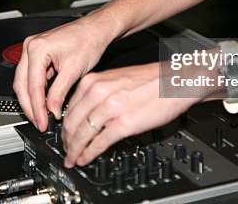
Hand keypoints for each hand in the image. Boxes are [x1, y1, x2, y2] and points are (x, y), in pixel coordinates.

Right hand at [13, 13, 117, 131]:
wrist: (96, 28)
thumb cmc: (89, 40)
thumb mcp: (74, 70)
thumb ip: (59, 93)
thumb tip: (52, 111)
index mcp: (37, 49)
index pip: (33, 86)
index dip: (37, 108)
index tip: (43, 122)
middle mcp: (30, 47)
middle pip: (22, 85)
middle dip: (30, 107)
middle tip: (39, 123)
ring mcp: (32, 50)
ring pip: (24, 82)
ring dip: (31, 100)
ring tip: (41, 117)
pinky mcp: (37, 54)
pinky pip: (31, 76)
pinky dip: (36, 91)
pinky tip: (43, 103)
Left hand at [61, 63, 197, 166]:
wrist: (175, 82)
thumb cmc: (151, 80)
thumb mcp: (116, 79)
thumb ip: (98, 93)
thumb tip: (86, 111)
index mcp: (94, 81)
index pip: (68, 107)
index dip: (63, 126)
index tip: (63, 135)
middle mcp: (98, 93)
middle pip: (71, 122)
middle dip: (66, 141)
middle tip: (66, 150)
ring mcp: (110, 108)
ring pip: (82, 134)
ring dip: (75, 150)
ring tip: (73, 158)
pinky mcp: (124, 123)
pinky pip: (99, 142)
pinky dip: (89, 153)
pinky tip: (86, 158)